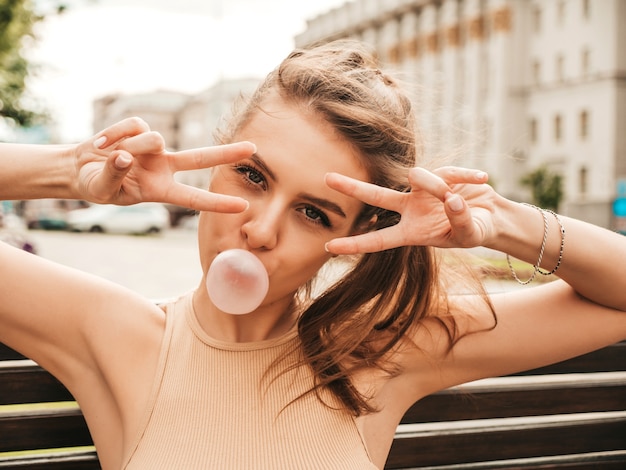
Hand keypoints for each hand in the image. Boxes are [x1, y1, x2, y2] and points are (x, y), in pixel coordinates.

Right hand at [73, 117, 254, 211]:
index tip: (242, 207)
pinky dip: (116, 133)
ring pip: (154, 140)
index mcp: (160, 190)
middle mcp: (163, 168)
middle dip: (226, 153)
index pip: (193, 198)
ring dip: (132, 146)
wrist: (79, 168)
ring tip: (110, 154)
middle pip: (200, 159)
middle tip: (253, 148)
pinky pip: (134, 125)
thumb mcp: (102, 188)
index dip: (217, 203)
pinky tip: (102, 142)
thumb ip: (113, 175)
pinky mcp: (139, 130)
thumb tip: (125, 157)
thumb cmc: (96, 185)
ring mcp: (153, 149)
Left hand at [325, 166, 496, 253]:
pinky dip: (466, 175)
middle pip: (376, 197)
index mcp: (412, 232)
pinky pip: (447, 170)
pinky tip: (482, 179)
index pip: (379, 239)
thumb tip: (450, 201)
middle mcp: (410, 209)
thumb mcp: (470, 235)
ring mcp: (422, 190)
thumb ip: (460, 221)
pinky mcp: (438, 173)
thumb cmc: (475, 231)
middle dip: (353, 187)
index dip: (355, 244)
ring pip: (417, 177)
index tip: (330, 247)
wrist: (491, 216)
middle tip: (327, 178)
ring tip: (461, 199)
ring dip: (440, 187)